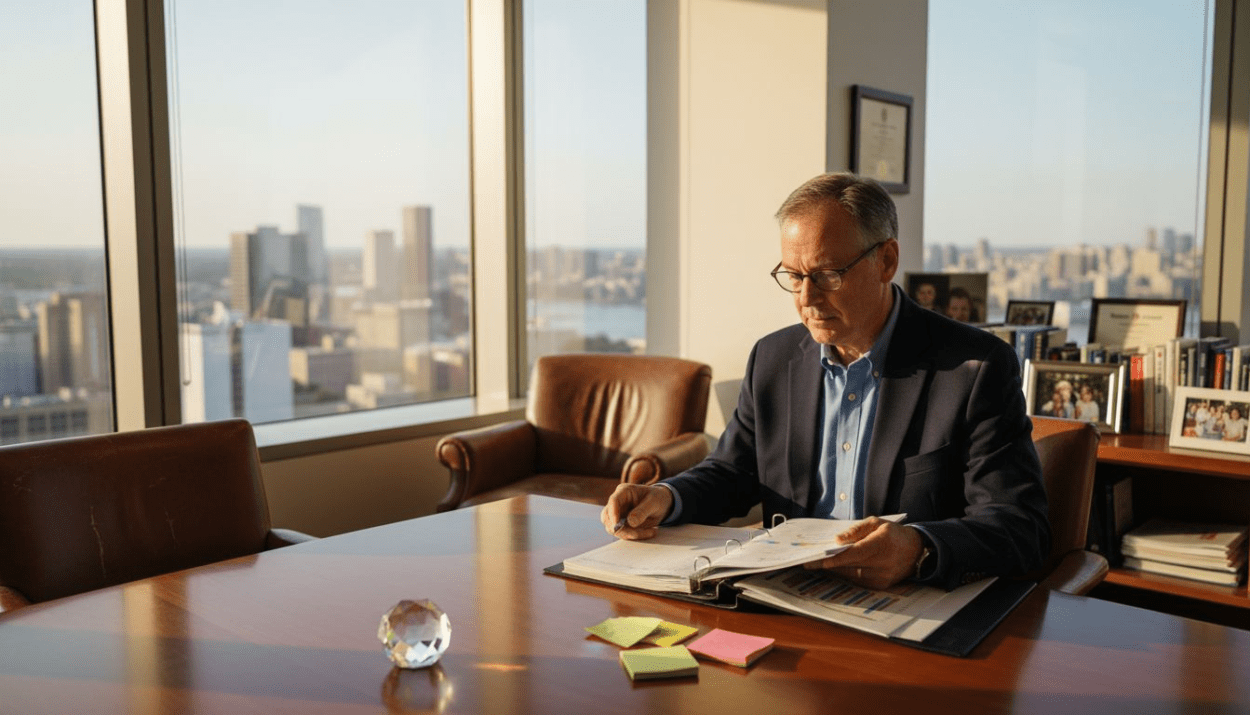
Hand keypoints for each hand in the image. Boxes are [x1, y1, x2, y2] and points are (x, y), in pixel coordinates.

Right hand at [600, 483, 673, 539]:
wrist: (662, 504)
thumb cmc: (657, 498)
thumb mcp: (653, 502)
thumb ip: (642, 511)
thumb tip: (631, 523)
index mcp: (624, 491)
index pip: (613, 501)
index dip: (613, 514)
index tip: (617, 525)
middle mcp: (618, 503)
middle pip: (607, 517)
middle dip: (621, 529)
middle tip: (638, 534)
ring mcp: (618, 514)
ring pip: (614, 529)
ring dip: (630, 534)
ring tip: (651, 531)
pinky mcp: (622, 524)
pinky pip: (623, 534)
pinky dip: (635, 536)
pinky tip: (650, 532)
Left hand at [803, 517, 922, 589]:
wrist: (916, 550)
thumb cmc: (893, 533)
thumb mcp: (876, 523)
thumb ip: (856, 530)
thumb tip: (837, 540)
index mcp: (882, 544)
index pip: (854, 554)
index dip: (834, 558)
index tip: (817, 560)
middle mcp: (883, 564)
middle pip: (848, 566)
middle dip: (827, 564)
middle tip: (808, 561)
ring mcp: (882, 577)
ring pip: (850, 575)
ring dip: (834, 569)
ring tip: (816, 563)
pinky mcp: (881, 585)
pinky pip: (857, 580)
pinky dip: (846, 573)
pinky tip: (834, 567)